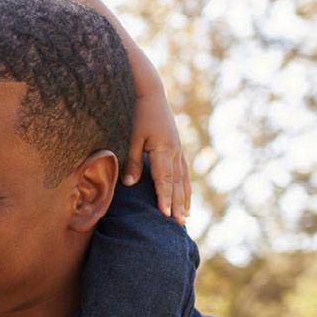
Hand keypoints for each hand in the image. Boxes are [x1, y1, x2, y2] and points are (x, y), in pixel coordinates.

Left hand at [122, 87, 190, 224]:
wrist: (151, 93)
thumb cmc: (138, 114)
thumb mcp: (132, 137)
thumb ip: (132, 161)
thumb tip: (130, 184)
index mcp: (164, 149)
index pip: (164, 180)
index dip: (165, 198)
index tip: (165, 215)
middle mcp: (175, 151)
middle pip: (177, 183)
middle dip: (178, 204)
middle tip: (179, 224)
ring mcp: (178, 149)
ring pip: (183, 179)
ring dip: (184, 198)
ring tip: (186, 216)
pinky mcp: (177, 147)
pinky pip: (183, 171)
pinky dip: (184, 186)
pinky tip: (184, 195)